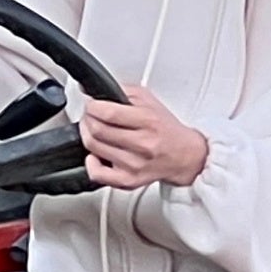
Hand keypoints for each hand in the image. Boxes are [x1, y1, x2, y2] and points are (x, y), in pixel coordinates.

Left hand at [78, 84, 210, 189]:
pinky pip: (97, 174)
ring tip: (93, 130)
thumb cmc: (165, 128)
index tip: (92, 104)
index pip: (108, 113)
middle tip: (90, 115)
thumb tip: (92, 90)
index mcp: (148, 121)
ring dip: (87, 135)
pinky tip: (96, 154)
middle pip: (97, 130)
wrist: (184, 155)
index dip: (92, 106)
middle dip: (88, 118)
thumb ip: (122, 91)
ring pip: (93, 148)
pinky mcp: (129, 180)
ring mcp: (134, 164)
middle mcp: (142, 144)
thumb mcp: (149, 100)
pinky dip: (90, 162)